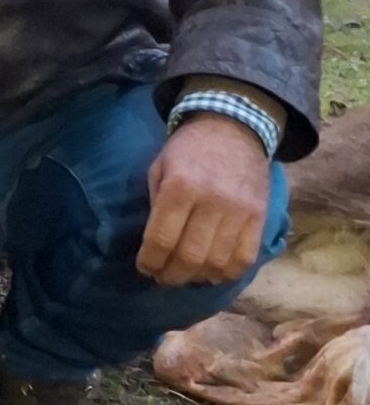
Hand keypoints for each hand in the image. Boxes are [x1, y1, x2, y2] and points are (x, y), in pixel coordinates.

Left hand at [139, 116, 270, 287]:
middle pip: (189, 257)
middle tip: (163, 278)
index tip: (145, 268)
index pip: (161, 239)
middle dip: (171, 275)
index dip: (150, 262)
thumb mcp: (160, 167)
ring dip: (197, 278)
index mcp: (179, 186)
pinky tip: (213, 272)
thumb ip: (156, 205)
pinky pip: (245, 258)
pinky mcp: (260, 217)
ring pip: (217, 263)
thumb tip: (154, 247)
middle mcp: (211, 201)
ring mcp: (239, 211)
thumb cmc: (189, 148)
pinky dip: (227, 273)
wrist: (234, 127)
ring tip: (187, 275)